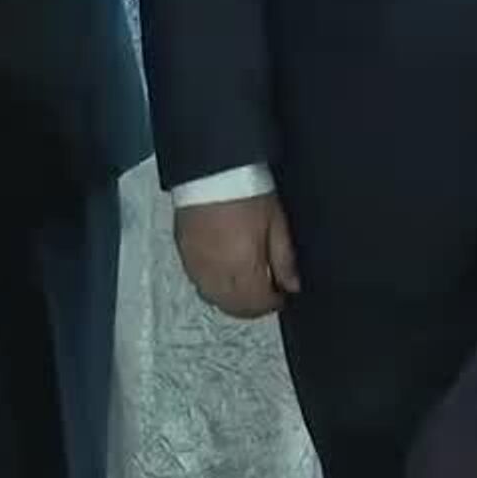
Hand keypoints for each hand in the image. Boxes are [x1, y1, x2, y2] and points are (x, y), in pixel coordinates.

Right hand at [174, 194, 299, 318]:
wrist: (212, 170)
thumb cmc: (247, 192)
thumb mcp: (277, 225)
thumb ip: (285, 260)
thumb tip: (292, 285)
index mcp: (241, 267)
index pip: (257, 303)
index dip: (273, 303)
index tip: (282, 296)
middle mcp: (215, 272)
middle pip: (234, 307)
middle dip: (253, 306)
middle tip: (267, 295)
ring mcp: (196, 264)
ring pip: (214, 299)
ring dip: (233, 300)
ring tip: (249, 287)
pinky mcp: (183, 253)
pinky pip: (199, 283)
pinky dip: (215, 287)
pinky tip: (226, 275)